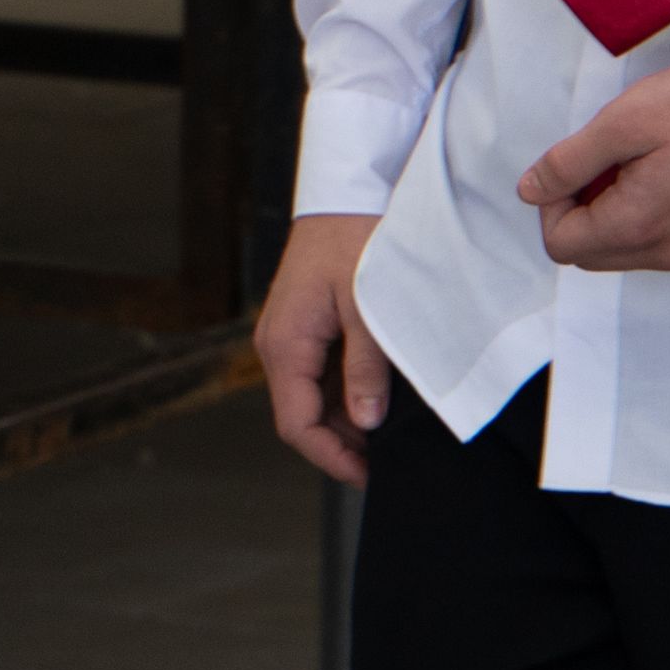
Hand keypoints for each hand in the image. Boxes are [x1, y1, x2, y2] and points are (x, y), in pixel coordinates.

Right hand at [254, 214, 391, 485]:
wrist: (346, 193)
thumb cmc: (355, 241)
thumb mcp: (366, 308)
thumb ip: (366, 368)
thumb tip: (367, 422)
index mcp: (284, 344)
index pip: (296, 424)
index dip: (332, 458)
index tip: (372, 476)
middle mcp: (277, 346)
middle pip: (302, 416)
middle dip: (343, 443)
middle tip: (392, 457)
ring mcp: (289, 337)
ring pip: (311, 399)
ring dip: (346, 420)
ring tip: (392, 429)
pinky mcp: (304, 328)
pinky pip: (318, 377)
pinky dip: (345, 394)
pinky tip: (379, 396)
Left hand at [520, 61, 669, 273]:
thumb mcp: (622, 122)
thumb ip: (568, 162)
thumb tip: (528, 192)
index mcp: (639, 227)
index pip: (560, 245)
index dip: (550, 201)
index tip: (572, 163)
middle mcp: (667, 252)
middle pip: (588, 254)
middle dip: (577, 210)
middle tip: (599, 160)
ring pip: (622, 251)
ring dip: (608, 213)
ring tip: (631, 162)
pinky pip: (656, 243)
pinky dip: (640, 216)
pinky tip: (659, 171)